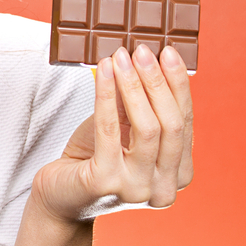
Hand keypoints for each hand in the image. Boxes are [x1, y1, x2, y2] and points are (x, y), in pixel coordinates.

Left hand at [31, 44, 193, 222]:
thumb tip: (145, 58)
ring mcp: (137, 189)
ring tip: (120, 56)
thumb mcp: (123, 130)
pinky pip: (109, 130)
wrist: (59, 196)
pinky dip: (106, 95)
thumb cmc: (93, 159)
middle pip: (171, 125)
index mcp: (178, 175)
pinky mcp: (105, 183)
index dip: (178, 85)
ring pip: (146, 128)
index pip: (186, 122)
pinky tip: (101, 72)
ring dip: (133, 86)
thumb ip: (138, 105)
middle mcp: (164, 188)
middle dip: (158, 81)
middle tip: (143, 49)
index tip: (169, 51)